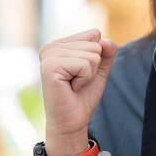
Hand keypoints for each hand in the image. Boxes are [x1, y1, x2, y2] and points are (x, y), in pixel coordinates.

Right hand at [38, 28, 116, 144]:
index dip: (96, 57)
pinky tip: (71, 88)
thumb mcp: (99, 69)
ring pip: (92, 55)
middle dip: (93, 67)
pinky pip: (85, 65)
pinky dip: (84, 79)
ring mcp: (49, 55)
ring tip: (73, 85)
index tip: (80, 73)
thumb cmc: (82, 96)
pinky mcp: (50, 66)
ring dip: (89, 74)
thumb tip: (105, 41)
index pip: (94, 34)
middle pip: (95, 44)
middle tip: (77, 82)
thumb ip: (106, 51)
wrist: (72, 120)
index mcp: (60, 44)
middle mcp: (51, 46)